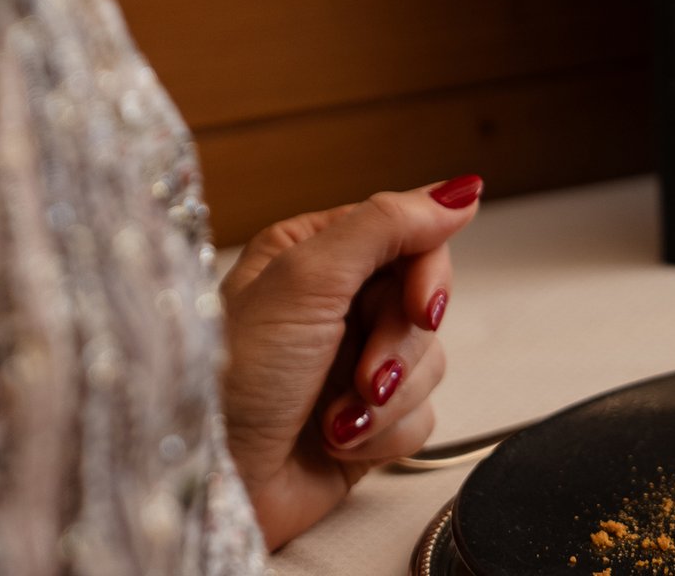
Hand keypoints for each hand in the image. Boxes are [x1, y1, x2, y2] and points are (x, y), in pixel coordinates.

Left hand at [217, 175, 481, 547]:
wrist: (214, 484)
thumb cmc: (234, 379)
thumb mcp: (305, 280)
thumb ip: (386, 225)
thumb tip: (460, 190)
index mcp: (313, 253)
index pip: (410, 238)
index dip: (427, 275)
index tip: (422, 309)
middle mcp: (334, 304)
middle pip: (425, 303)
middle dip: (399, 348)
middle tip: (364, 378)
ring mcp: (352, 363)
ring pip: (430, 362)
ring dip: (387, 399)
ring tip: (335, 420)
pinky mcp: (368, 420)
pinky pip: (421, 416)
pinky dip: (384, 435)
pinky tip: (337, 443)